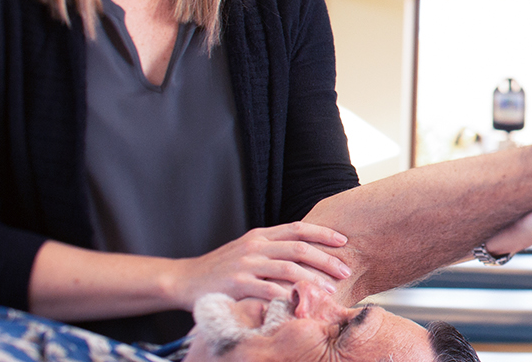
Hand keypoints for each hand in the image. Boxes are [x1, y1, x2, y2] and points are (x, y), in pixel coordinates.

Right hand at [168, 222, 353, 309]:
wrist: (186, 280)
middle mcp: (255, 246)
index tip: (343, 241)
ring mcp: (246, 264)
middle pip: (299, 248)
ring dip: (313, 279)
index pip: (298, 228)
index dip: (323, 232)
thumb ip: (272, 250)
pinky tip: (302, 303)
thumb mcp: (247, 251)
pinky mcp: (237, 283)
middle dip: (326, 259)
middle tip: (345, 270)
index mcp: (260, 236)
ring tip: (329, 290)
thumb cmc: (221, 268)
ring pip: (289, 268)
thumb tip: (306, 255)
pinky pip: (269, 290)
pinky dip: (288, 296)